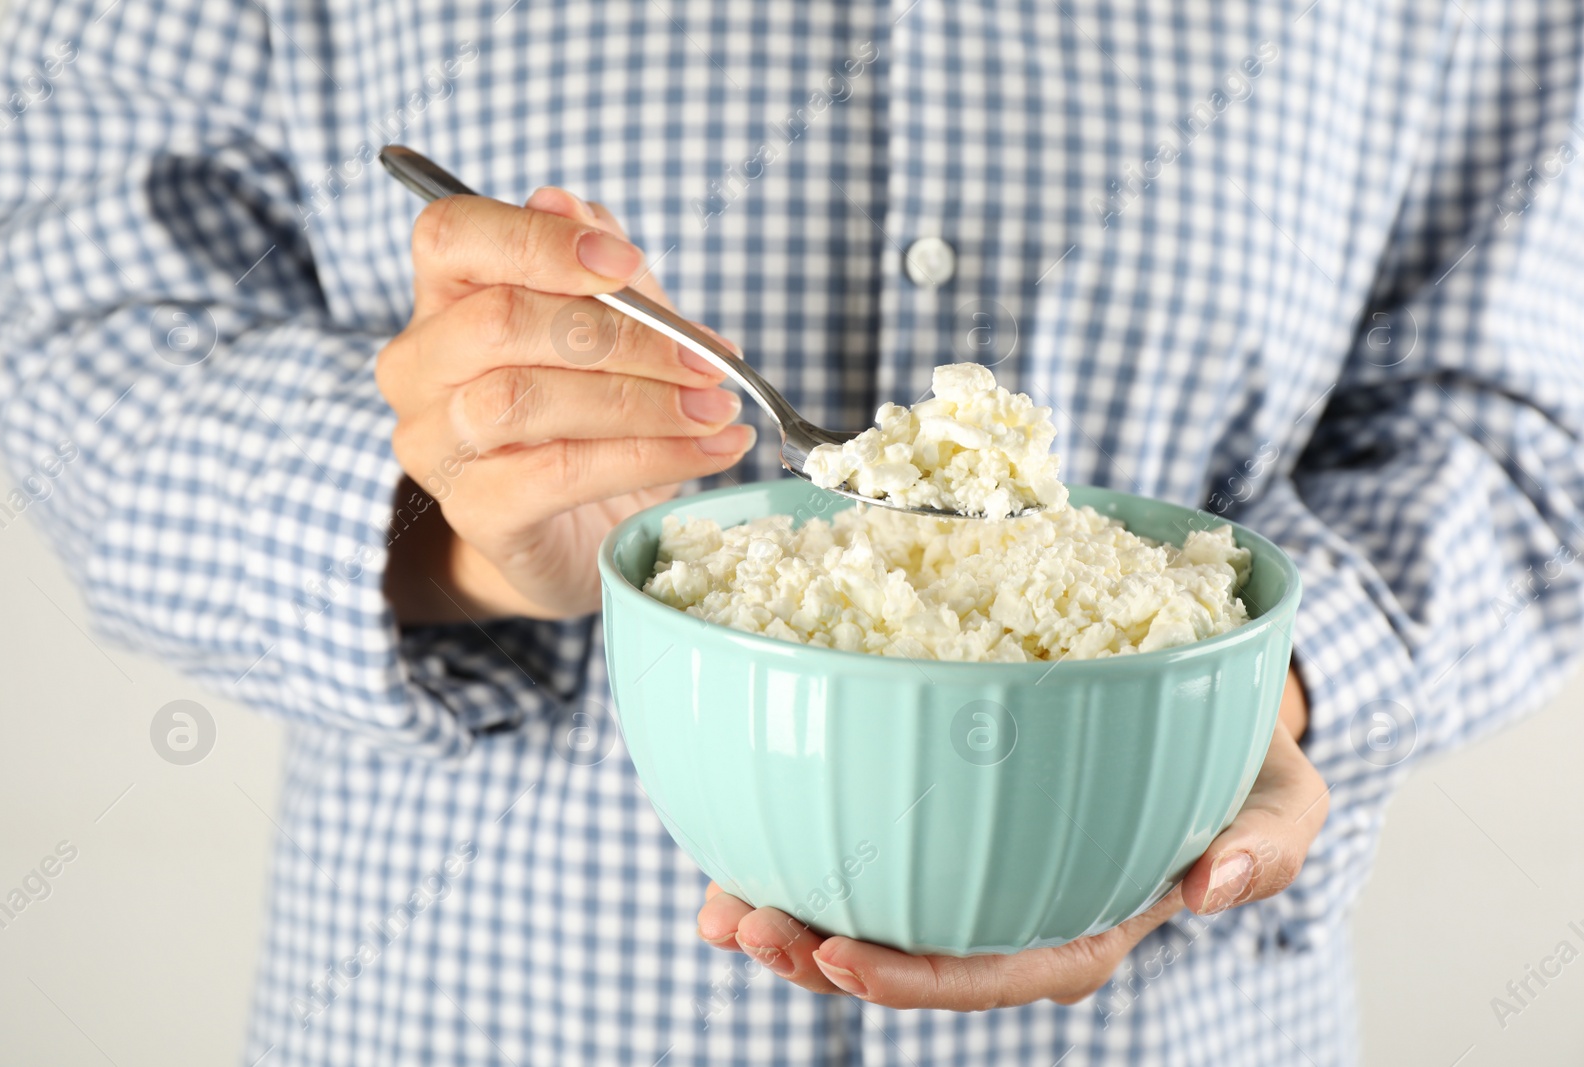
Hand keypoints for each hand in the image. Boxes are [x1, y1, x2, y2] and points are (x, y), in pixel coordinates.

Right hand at [378, 188, 755, 623]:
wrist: (580, 535)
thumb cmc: (593, 419)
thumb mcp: (616, 335)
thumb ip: (603, 276)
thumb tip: (572, 204)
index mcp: (444, 297)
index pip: (454, 235)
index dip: (537, 240)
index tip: (624, 263)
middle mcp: (420, 366)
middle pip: (501, 321)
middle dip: (623, 335)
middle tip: (707, 358)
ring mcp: (436, 443)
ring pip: (525, 398)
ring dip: (642, 400)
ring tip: (717, 407)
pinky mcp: (474, 511)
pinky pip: (559, 473)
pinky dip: (650, 457)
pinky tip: (709, 451)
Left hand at [696, 667, 1326, 1008]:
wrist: (1209, 704)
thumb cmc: (1244, 765)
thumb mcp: (1284, 798)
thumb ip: (1269, 842)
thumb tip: (1216, 885)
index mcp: (1089, 918)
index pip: (1001, 968)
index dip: (919, 978)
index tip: (841, 959)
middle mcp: (1019, 904)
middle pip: (915, 953)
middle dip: (824, 957)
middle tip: (748, 925)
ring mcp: (975, 864)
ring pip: (875, 910)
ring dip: (793, 916)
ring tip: (719, 905)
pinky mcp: (940, 812)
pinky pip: (864, 844)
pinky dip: (794, 846)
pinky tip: (728, 843)